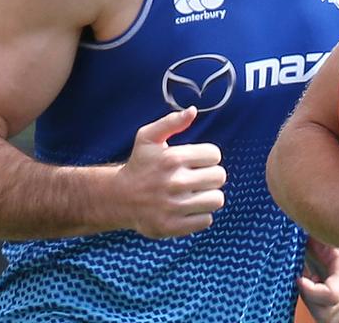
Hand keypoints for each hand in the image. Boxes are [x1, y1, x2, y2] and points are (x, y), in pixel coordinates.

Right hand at [115, 107, 225, 237]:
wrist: (118, 198)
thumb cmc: (139, 165)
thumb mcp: (147, 138)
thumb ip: (171, 122)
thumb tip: (193, 111)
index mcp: (172, 158)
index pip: (215, 155)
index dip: (207, 157)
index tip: (195, 162)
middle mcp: (174, 182)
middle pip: (219, 177)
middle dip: (210, 176)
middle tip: (196, 179)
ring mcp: (174, 206)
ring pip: (217, 199)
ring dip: (208, 197)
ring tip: (194, 195)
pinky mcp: (172, 226)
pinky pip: (206, 220)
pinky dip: (200, 216)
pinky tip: (187, 210)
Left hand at [297, 238, 338, 322]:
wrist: (322, 231)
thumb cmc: (313, 228)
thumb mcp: (310, 230)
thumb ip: (308, 234)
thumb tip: (297, 230)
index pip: (332, 294)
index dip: (310, 292)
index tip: (298, 278)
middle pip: (329, 311)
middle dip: (309, 299)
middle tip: (301, 279)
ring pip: (329, 317)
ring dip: (312, 304)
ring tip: (308, 282)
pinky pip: (329, 316)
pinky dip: (315, 305)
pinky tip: (312, 286)